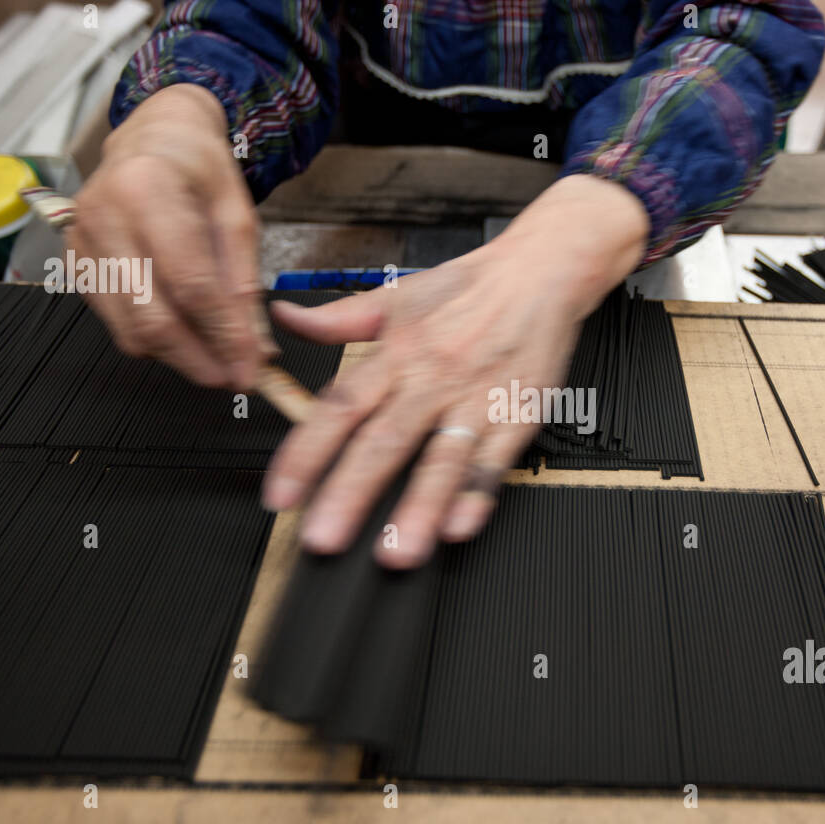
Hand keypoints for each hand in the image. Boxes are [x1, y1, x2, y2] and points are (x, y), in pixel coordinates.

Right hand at [66, 84, 274, 388]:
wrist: (152, 137)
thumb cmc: (198, 169)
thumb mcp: (237, 214)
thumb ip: (245, 282)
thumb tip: (256, 348)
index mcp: (148, 190)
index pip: (192, 285)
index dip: (224, 336)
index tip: (251, 368)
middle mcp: (103, 216)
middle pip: (152, 318)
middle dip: (198, 360)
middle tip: (233, 378)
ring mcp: (81, 241)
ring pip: (130, 330)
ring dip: (177, 357)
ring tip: (215, 360)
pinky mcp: (74, 262)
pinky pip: (115, 321)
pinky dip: (152, 340)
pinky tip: (183, 334)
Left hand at [262, 174, 649, 567]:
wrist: (543, 271)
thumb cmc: (470, 289)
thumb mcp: (397, 295)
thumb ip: (338, 318)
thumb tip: (287, 319)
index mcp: (397, 353)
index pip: (340, 406)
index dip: (306, 452)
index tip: (281, 493)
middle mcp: (433, 379)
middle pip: (385, 441)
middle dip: (351, 493)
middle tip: (324, 537)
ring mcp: (478, 401)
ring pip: (443, 459)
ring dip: (418, 508)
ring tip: (396, 552)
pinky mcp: (518, 416)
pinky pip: (496, 462)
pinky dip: (478, 495)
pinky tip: (460, 526)